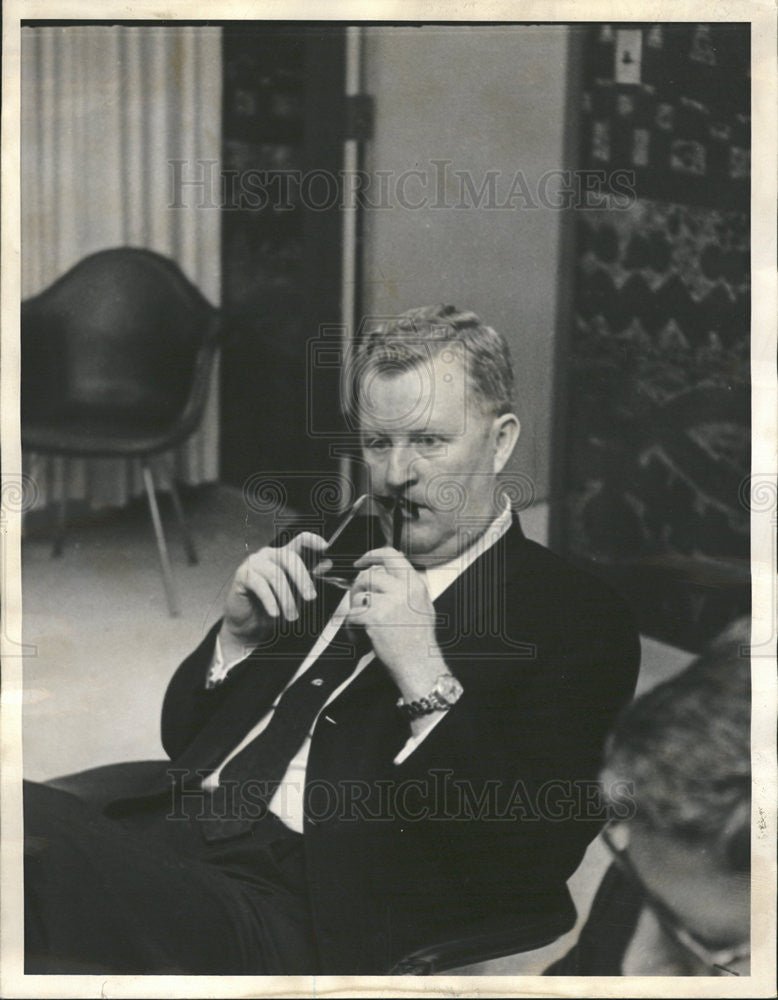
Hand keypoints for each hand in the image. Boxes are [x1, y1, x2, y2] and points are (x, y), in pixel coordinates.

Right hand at [221, 532, 328, 653]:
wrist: (250, 624)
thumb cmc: (274, 606)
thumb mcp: (296, 594)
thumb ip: (310, 578)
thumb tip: (327, 564)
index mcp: (285, 556)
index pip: (300, 540)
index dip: (312, 540)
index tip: (325, 547)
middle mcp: (270, 555)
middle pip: (290, 557)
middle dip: (303, 579)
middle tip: (310, 598)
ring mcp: (255, 562)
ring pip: (275, 574)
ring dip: (286, 598)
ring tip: (291, 615)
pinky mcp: (243, 575)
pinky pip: (259, 585)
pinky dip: (270, 601)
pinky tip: (275, 613)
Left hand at [347, 547, 447, 701]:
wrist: (419, 665)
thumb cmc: (419, 641)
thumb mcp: (422, 605)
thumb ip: (406, 586)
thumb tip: (385, 571)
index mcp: (415, 584)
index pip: (391, 554)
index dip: (372, 555)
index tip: (360, 562)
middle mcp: (403, 589)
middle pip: (369, 575)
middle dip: (357, 588)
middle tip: (358, 603)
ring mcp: (389, 602)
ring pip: (359, 595)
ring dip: (356, 611)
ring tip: (365, 626)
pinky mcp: (374, 617)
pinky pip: (352, 615)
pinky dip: (352, 629)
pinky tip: (362, 638)